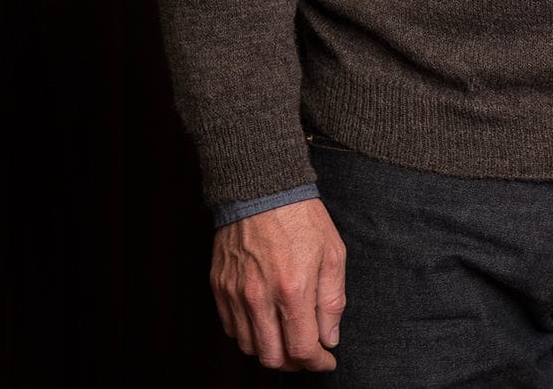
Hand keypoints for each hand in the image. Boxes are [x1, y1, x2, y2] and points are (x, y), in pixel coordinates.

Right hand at [211, 197, 346, 372]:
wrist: (262, 188)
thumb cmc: (302, 217)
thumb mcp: (333, 253)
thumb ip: (333, 300)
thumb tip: (330, 337)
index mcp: (293, 289)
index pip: (302, 349)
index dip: (317, 362)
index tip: (327, 360)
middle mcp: (260, 297)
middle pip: (272, 358)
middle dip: (294, 363)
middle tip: (308, 352)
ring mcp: (235, 294)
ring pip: (250, 348)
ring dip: (271, 351)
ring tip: (287, 337)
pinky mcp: (219, 287)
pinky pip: (231, 329)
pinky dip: (250, 335)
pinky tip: (265, 322)